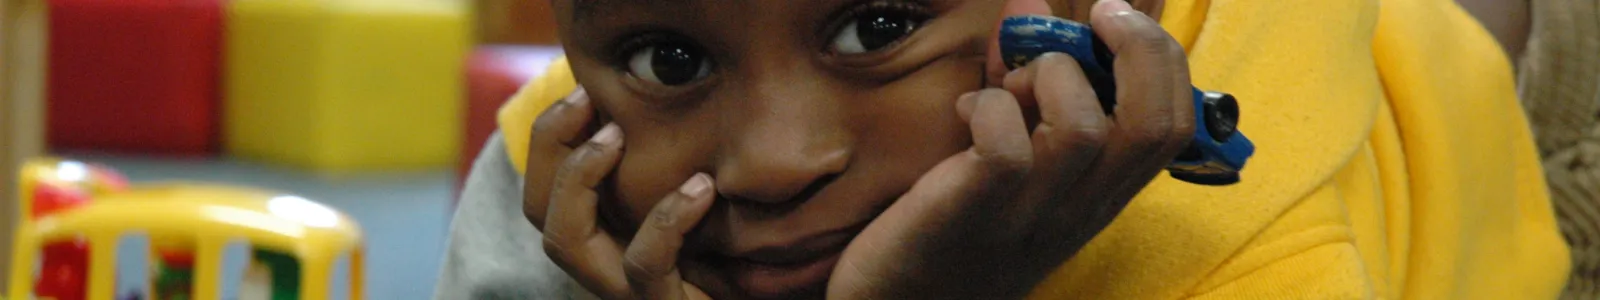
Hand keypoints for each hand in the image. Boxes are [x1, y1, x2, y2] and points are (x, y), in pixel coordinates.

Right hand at [522, 88, 714, 299]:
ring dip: (582, 177)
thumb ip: (673, 162)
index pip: (543, 191)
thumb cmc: (739, 254)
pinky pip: (646, 265)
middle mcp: (604, 266)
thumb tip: (662, 90)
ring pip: (566, 242)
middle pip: (536, 212)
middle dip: (551, 146)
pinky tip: (701, 185)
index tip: (583, 89)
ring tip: (619, 133)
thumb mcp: (701, 201)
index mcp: (606, 238)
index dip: (549, 138)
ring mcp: (628, 292)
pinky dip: (667, 220)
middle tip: (587, 97)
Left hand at [827, 0, 1195, 298]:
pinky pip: (1006, 150)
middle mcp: (1078, 210)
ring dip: (1049, 78)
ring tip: (1011, 85)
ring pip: (1084, 128)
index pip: (1173, 125)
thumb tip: (1029, 4)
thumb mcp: (1008, 156)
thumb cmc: (952, 223)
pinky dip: (989, 109)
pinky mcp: (973, 215)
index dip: (1162, 58)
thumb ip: (1022, 83)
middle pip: (1152, 124)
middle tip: (1095, 17)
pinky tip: (967, 112)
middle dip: (1138, 48)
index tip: (1115, 19)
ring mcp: (1029, 217)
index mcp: (1098, 195)